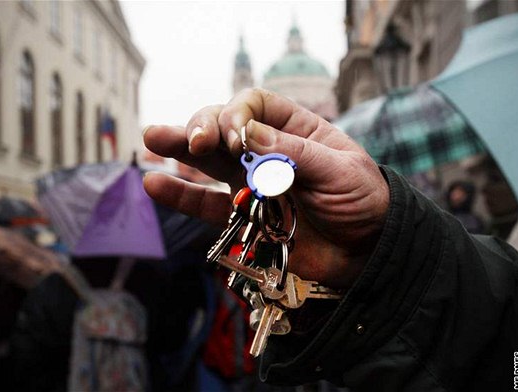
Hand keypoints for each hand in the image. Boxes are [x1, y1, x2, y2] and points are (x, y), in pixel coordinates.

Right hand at [143, 88, 388, 288]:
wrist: (365, 250)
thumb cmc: (363, 200)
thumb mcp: (339, 170)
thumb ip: (293, 153)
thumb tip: (246, 132)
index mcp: (294, 129)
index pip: (253, 105)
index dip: (236, 114)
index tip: (233, 137)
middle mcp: (266, 151)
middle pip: (223, 127)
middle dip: (203, 127)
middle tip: (191, 139)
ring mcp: (251, 182)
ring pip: (208, 161)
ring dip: (180, 149)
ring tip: (151, 138)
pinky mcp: (242, 215)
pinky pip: (207, 204)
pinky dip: (182, 195)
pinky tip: (156, 184)